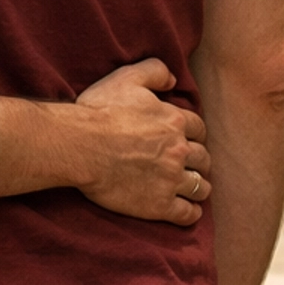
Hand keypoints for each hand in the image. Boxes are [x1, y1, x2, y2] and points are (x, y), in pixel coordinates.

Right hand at [75, 58, 210, 225]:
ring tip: (192, 187)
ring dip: (198, 185)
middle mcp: (179, 151)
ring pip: (200, 186)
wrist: (80, 145)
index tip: (187, 138)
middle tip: (189, 163)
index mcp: (174, 121)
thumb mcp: (126, 78)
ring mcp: (171, 180)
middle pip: (203, 158)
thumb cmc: (100, 111)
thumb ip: (154, 71)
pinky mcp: (160, 205)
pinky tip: (187, 210)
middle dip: (198, 160)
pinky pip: (187, 213)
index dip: (194, 133)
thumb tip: (173, 79)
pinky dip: (191, 212)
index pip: (199, 128)